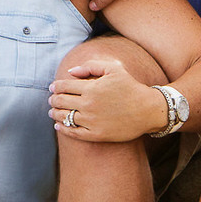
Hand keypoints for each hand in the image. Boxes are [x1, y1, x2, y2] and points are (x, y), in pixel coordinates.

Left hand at [48, 58, 168, 142]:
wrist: (148, 110)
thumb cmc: (130, 87)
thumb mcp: (113, 69)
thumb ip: (90, 66)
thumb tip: (70, 72)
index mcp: (91, 88)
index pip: (64, 86)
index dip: (56, 86)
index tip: (53, 87)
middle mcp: (89, 105)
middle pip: (61, 102)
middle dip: (53, 99)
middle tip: (52, 99)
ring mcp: (91, 121)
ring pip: (64, 117)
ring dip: (55, 113)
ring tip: (52, 111)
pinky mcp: (96, 135)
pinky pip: (73, 133)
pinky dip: (63, 128)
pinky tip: (59, 125)